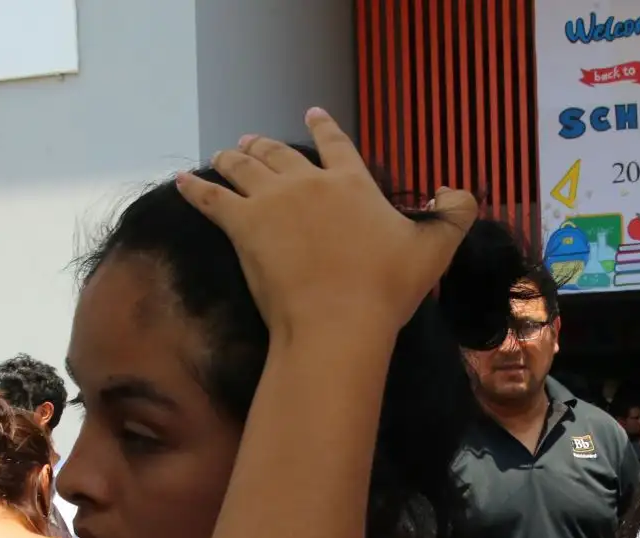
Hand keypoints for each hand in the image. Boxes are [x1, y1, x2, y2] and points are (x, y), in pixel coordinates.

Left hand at [176, 108, 478, 341]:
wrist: (337, 321)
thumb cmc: (386, 290)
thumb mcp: (434, 249)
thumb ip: (454, 214)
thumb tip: (458, 191)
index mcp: (351, 183)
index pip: (337, 144)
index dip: (324, 128)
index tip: (313, 115)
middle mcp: (308, 182)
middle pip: (280, 153)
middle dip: (266, 144)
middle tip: (252, 142)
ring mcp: (271, 202)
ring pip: (244, 167)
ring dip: (233, 156)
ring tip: (225, 153)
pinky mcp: (242, 227)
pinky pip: (211, 199)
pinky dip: (194, 187)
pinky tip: (181, 181)